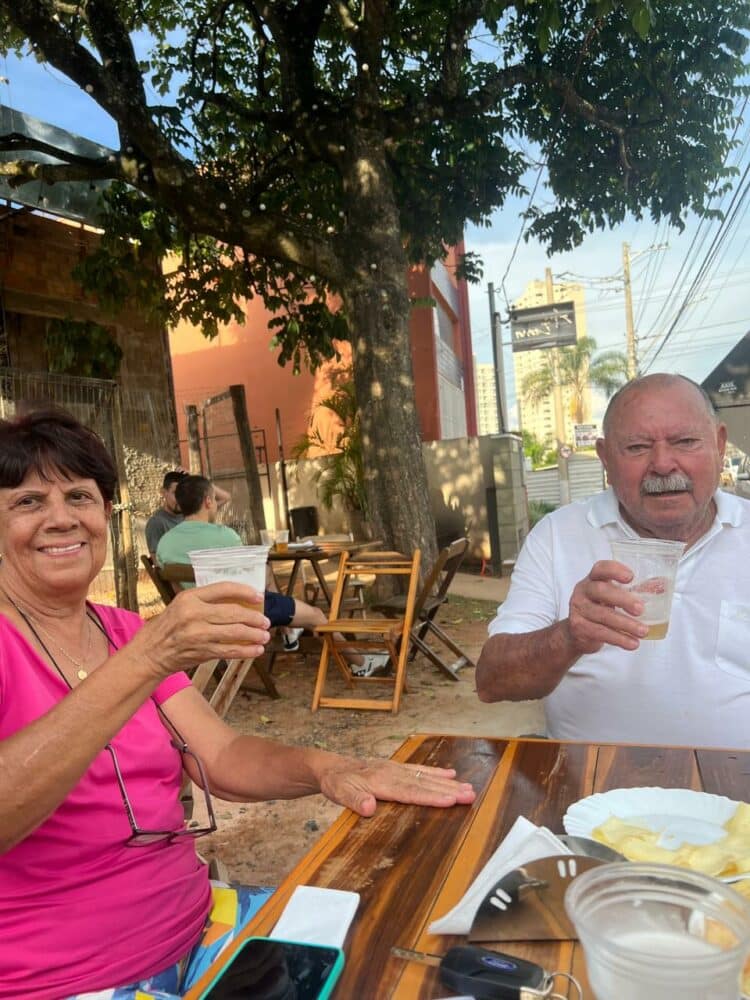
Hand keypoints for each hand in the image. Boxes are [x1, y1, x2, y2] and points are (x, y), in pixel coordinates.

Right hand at [134, 583, 271, 677]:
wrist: (150, 652)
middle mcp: (194, 614)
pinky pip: (230, 650)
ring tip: (264, 635)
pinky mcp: (202, 651)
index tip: (258, 596)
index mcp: (190, 597)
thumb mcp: (181, 605)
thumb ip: (205, 602)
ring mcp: (198, 634)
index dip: (244, 591)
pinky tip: (256, 650)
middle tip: (265, 621)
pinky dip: (246, 651)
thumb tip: (238, 602)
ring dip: (254, 634)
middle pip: (233, 612)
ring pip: (235, 632)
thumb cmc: (168, 627)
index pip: (223, 589)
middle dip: (254, 617)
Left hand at [318, 757, 475, 816]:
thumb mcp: (338, 791)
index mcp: (381, 781)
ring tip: (469, 788)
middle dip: (448, 790)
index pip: (410, 791)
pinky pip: (420, 770)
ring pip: (426, 776)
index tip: (451, 800)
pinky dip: (436, 772)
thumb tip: (369, 806)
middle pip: (424, 783)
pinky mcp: (397, 769)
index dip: (431, 796)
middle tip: (470, 795)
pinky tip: (450, 774)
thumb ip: (354, 799)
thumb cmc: (337, 782)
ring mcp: (396, 769)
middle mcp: (393, 773)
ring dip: (448, 783)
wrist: (331, 767)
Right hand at [566, 559, 647, 654]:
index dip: (614, 570)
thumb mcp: (612, 596)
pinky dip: (619, 639)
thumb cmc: (600, 608)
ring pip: (603, 615)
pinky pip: (601, 632)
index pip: (600, 569)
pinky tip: (632, 643)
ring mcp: (579, 609)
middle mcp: (583, 591)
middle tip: (641, 609)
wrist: (576, 633)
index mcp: (592, 579)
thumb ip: (634, 591)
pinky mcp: (579, 627)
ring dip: (626, 624)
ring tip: (643, 631)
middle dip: (622, 599)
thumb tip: (661, 586)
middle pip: (600, 591)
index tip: (631, 577)